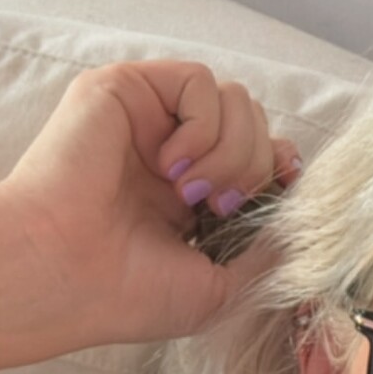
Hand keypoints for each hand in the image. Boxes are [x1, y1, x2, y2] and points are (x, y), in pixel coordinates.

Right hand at [0, 59, 302, 351]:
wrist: (69, 274)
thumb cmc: (131, 291)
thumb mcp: (222, 287)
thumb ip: (268, 251)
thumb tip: (303, 216)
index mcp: (193, 195)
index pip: (260, 155)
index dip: (280, 168)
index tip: (282, 193)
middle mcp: (174, 152)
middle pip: (256, 124)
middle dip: (255, 168)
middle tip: (217, 210)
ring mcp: (151, 119)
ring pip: (237, 100)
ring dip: (231, 153)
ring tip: (190, 194)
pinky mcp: (128, 88)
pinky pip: (200, 82)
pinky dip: (203, 127)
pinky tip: (171, 167)